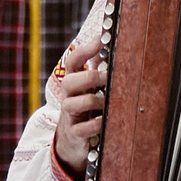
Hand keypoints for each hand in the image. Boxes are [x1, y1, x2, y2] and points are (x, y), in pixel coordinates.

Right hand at [49, 25, 109, 180]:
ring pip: (71, 104)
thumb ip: (98, 68)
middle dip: (90, 77)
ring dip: (92, 101)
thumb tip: (110, 45)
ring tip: (107, 103)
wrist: (74, 139)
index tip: (100, 40)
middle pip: (69, 81)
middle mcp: (69, 97)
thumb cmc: (87, 109)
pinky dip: (95, 124)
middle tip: (108, 77)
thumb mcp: (91, 88)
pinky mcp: (74, 133)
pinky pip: (81, 128)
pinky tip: (104, 122)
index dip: (84, 51)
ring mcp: (70, 115)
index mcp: (75, 82)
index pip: (73, 62)